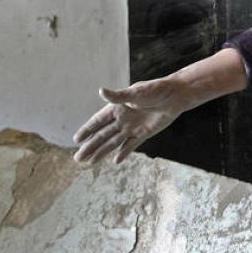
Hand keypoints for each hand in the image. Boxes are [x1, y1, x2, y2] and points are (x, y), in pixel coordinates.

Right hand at [73, 77, 192, 163]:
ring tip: (89, 163)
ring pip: (114, 143)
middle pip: (103, 135)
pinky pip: (131, 145)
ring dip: (102, 152)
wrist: (175, 95)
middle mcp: (123, 118)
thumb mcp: (136, 93)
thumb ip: (119, 96)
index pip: (98, 121)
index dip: (87, 130)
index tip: (76, 140)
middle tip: (77, 159)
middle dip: (90, 146)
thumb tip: (101, 91)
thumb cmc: (156, 90)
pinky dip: (124, 153)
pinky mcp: (144, 133)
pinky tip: (115, 161)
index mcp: (118, 107)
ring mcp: (133, 127)